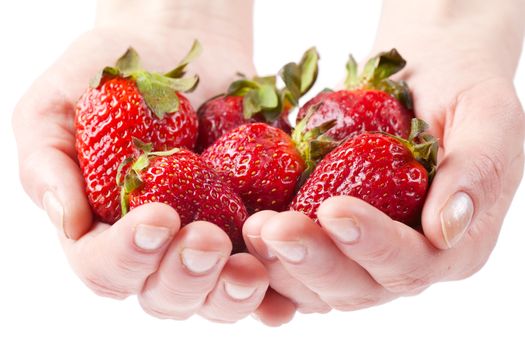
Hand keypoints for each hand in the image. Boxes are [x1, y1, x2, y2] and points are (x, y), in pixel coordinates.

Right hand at [12, 0, 270, 322]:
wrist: (176, 47)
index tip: (158, 215)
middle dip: (187, 276)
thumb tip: (69, 223)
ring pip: (217, 296)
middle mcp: (158, 248)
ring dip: (232, 291)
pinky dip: (280, 275)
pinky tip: (291, 261)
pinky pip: (270, 266)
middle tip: (208, 240)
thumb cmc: (108, 77)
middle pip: (167, 295)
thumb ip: (47, 166)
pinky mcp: (252, 225)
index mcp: (105, 231)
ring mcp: (208, 239)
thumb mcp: (55, 110)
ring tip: (250, 267)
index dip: (129, 255)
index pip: (106, 268)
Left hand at [245, 0, 524, 313]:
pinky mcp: (325, 240)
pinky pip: (292, 263)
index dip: (373, 243)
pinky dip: (267, 258)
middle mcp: (402, 260)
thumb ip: (476, 171)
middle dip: (313, 260)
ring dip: (281, 263)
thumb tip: (446, 229)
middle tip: (273, 229)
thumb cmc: (461, 91)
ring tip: (252, 227)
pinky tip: (241, 238)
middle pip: (356, 285)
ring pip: (317, 284)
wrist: (422, 78)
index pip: (411, 263)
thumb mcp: (488, 117)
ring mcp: (358, 254)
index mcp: (451, 246)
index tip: (336, 208)